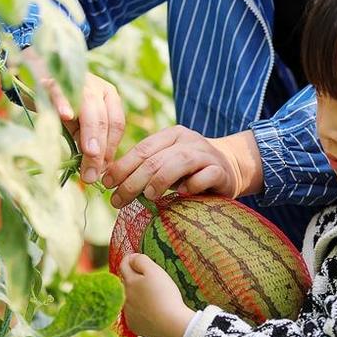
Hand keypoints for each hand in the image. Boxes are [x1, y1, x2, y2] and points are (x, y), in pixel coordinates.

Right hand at [22, 47, 124, 183]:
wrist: (36, 74)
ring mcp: (78, 81)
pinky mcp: (54, 79)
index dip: (111, 148)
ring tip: (88, 154)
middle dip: (100, 149)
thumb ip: (89, 142)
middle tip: (92, 174)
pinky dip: (64, 103)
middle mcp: (98, 88)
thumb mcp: (79, 125)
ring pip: (89, 109)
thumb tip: (97, 172)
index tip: (104, 170)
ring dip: (89, 134)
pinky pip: (62, 92)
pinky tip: (66, 116)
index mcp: (109, 97)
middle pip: (105, 120)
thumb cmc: (62, 105)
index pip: (116, 125)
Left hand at [103, 126, 263, 207]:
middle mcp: (188, 140)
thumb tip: (111, 183)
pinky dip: (191, 186)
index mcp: (171, 135)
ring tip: (148, 197)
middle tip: (118, 201)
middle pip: (155, 159)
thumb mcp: (166, 163)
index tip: (106, 185)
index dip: (121, 167)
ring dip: (159, 180)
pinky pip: (204, 176)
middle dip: (133, 181)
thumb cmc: (190, 170)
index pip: (141, 149)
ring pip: (178, 162)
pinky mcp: (220, 170)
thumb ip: (145, 168)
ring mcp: (205, 154)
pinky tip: (182, 195)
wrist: (231, 166)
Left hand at [119, 253, 194, 336]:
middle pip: (126, 283)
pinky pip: (135, 315)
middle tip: (150, 279)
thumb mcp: (154, 271)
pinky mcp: (135, 326)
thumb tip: (132, 258)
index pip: (123, 265)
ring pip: (130, 300)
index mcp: (128, 283)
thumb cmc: (164, 294)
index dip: (130, 259)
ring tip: (154, 297)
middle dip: (135, 279)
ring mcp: (128, 314)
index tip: (138, 258)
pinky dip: (141, 311)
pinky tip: (153, 311)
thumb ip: (141, 261)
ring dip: (138, 296)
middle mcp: (124, 298)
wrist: (171, 324)